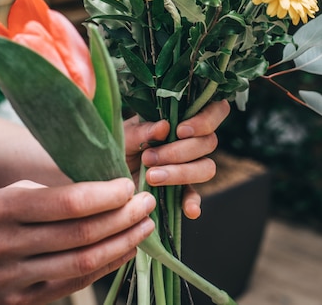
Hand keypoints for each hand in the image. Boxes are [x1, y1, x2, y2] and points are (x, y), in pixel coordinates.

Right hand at [0, 178, 154, 304]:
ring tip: (144, 226)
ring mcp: (13, 281)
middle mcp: (6, 246)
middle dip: (122, 217)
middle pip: (80, 234)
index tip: (128, 185)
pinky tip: (125, 250)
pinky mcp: (23, 304)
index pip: (66, 202)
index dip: (104, 195)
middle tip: (146, 202)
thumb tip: (103, 189)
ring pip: (82, 264)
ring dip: (121, 243)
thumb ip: (48, 193)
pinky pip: (74, 285)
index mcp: (2, 209)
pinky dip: (106, 266)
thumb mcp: (6, 195)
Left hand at [124, 100, 230, 218]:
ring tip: (152, 177)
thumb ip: (143, 130)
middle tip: (149, 157)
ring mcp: (189, 166)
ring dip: (181, 173)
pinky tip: (189, 210)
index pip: (213, 111)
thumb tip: (164, 127)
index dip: (205, 120)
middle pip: (208, 142)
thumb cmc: (118, 147)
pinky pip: (196, 196)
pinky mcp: (182, 191)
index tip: (180, 131)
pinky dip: (193, 202)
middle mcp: (191, 141)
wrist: (108, 177)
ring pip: (206, 167)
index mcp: (181, 119)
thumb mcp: (125, 135)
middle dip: (179, 152)